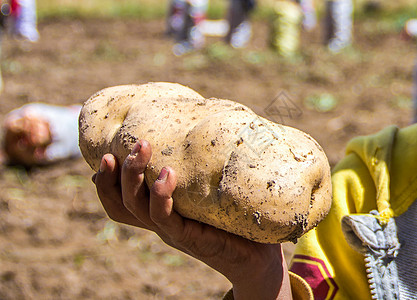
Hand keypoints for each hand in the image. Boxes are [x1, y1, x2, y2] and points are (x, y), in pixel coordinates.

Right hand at [93, 140, 291, 298]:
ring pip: (136, 207)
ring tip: (143, 148)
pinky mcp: (189, 237)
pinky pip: (164, 218)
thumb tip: (195, 132)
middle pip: (122, 203)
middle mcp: (160, 223)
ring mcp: (172, 232)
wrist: (258, 256)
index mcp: (159, 212)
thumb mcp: (209, 189)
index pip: (119, 202)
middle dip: (117, 172)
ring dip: (133, 176)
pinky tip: (167, 174)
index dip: (104, 182)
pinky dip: (160, 196)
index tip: (106, 153)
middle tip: (134, 142)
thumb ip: (197, 169)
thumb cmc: (235, 217)